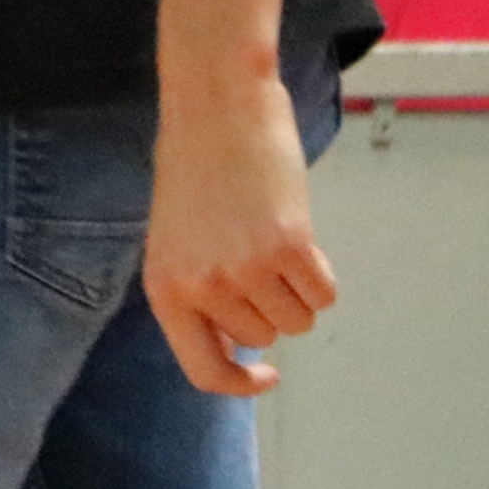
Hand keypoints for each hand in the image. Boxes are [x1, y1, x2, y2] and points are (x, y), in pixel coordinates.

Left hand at [143, 74, 333, 393]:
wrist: (216, 105)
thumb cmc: (196, 167)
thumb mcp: (176, 239)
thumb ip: (197, 293)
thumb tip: (235, 346)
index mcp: (164, 288)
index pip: (204, 370)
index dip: (240, 383)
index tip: (267, 375)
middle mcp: (201, 286)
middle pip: (263, 338)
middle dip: (268, 305)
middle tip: (254, 251)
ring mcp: (245, 270)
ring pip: (298, 320)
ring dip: (296, 288)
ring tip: (270, 236)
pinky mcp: (289, 249)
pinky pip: (324, 294)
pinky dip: (320, 273)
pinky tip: (297, 231)